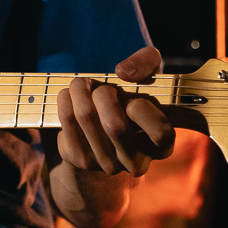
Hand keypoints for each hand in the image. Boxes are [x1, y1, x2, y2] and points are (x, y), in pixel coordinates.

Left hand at [55, 46, 173, 179]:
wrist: (104, 129)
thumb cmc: (132, 98)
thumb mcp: (148, 77)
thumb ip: (147, 62)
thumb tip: (123, 72)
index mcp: (161, 146)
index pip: (160, 133)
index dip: (143, 111)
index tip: (133, 101)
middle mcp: (136, 162)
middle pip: (115, 125)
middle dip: (104, 94)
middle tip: (102, 88)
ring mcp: (107, 165)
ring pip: (86, 118)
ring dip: (80, 90)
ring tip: (82, 84)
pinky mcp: (81, 160)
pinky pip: (68, 120)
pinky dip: (66, 99)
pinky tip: (70, 95)